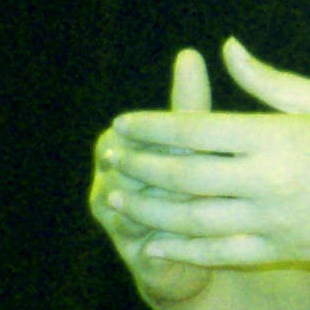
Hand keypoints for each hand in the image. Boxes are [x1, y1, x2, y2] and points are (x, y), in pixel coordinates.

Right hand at [90, 48, 217, 300]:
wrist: (196, 246)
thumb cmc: (194, 179)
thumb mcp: (192, 141)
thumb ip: (187, 104)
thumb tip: (188, 53)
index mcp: (116, 146)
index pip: (131, 136)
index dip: (164, 138)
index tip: (195, 140)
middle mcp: (107, 183)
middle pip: (129, 173)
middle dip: (164, 172)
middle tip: (202, 172)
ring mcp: (115, 222)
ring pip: (134, 209)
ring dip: (165, 207)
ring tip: (199, 204)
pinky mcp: (135, 256)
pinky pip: (147, 248)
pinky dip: (169, 241)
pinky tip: (195, 236)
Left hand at [92, 36, 309, 272]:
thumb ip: (267, 80)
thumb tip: (225, 50)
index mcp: (278, 136)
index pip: (196, 128)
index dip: (151, 127)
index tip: (121, 123)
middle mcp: (269, 180)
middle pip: (184, 174)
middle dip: (140, 165)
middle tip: (108, 157)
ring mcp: (273, 221)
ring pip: (192, 218)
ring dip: (149, 208)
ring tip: (118, 196)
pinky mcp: (280, 251)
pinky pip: (218, 254)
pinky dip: (180, 250)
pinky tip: (151, 244)